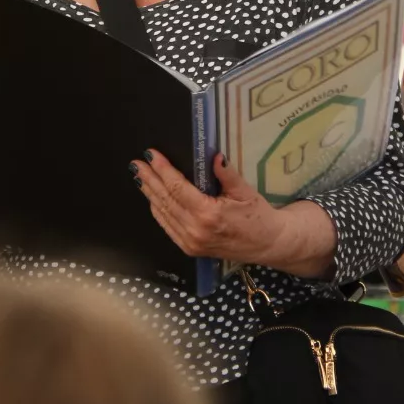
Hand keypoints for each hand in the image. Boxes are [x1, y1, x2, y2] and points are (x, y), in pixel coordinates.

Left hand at [133, 150, 286, 264]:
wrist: (267, 245)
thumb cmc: (258, 216)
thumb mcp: (245, 191)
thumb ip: (227, 174)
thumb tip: (214, 156)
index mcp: (208, 214)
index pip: (177, 188)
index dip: (162, 170)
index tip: (150, 155)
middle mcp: (195, 229)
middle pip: (166, 200)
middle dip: (149, 180)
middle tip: (136, 164)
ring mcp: (190, 242)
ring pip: (163, 214)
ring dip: (150, 194)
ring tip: (140, 177)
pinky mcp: (190, 248)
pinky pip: (167, 227)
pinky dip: (158, 211)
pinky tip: (151, 198)